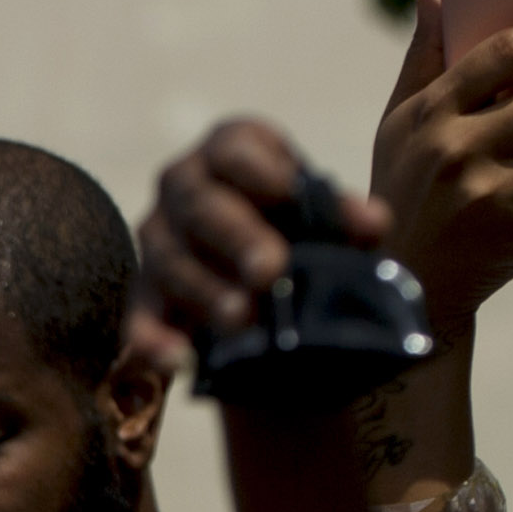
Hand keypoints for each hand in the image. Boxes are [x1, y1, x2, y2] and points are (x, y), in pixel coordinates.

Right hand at [132, 118, 392, 378]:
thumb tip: (373, 223)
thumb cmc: (295, 226)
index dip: (259, 170)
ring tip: (242, 321)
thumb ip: (342, 216)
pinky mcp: (144, 293)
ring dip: (205, 292)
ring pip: (169, 262)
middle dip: (235, 238)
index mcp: (229, 151)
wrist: (259, 270)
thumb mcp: (320, 213)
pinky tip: (178, 361)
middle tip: (270, 271)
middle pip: (201, 207)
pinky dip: (153, 340)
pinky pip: (139, 317)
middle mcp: (183, 186)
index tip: (288, 193)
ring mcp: (158, 240)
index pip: (235, 149)